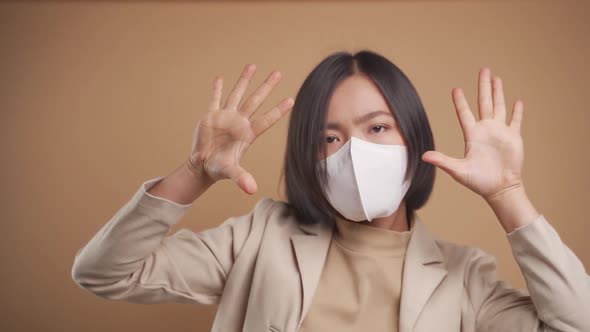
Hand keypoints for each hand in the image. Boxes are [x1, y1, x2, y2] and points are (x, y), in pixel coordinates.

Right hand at [187, 64, 293, 194]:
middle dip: (266, 87)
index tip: (291, 99)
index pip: (265, 120)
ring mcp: (226, 117)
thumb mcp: (231, 171)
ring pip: (237, 94)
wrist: (203, 165)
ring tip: (253, 65)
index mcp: (247, 134)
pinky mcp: (211, 116)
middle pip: (255, 100)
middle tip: (278, 73)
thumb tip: (252, 190)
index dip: (277, 110)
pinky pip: (215, 99)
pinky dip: (217, 89)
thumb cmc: (219, 168)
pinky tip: (220, 78)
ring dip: (244, 80)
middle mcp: (239, 122)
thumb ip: (241, 178)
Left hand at [422, 68, 524, 201]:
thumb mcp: (458, 170)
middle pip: (484, 102)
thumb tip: (423, 156)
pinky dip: (517, 111)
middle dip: (484, 86)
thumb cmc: (478, 181)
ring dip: (498, 92)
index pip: (464, 113)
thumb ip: (442, 161)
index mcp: (472, 135)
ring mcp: (500, 132)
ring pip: (499, 106)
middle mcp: (485, 130)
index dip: (460, 101)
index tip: (456, 88)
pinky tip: (518, 101)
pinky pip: (515, 121)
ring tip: (496, 78)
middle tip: (483, 70)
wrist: (500, 188)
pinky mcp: (513, 137)